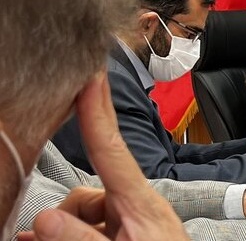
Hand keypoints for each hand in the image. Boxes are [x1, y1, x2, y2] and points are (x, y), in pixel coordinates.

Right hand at [20, 75, 188, 240]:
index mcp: (141, 205)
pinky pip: (83, 232)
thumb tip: (45, 219)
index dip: (97, 112)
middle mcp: (134, 212)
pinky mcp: (123, 238)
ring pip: (77, 220)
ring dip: (59, 234)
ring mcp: (127, 228)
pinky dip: (63, 238)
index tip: (89, 78)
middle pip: (83, 197)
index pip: (112, 151)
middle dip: (61, 217)